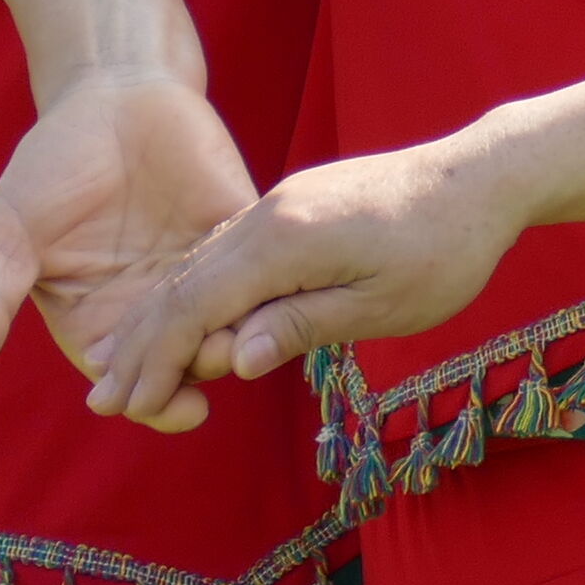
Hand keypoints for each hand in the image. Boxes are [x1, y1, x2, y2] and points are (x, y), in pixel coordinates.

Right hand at [0, 64, 253, 385]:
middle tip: (205, 372)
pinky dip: (269, 286)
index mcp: (100, 324)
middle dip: (199, 376)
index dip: (149, 404)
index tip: (156, 408)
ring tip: (234, 339)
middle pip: (188, 365)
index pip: (131, 384)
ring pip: (232, 325)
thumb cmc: (50, 167)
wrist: (111, 97)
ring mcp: (204, 273)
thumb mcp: (8, 234)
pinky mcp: (242, 234)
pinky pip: (263, 270)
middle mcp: (156, 310)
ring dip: (240, 337)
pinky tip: (268, 290)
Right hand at [76, 134, 524, 430]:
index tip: (124, 408)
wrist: (484, 176)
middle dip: (140, 348)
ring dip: (159, 321)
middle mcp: (268, 215)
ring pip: (201, 268)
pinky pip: (228, 252)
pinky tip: (182, 321)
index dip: (155, 361)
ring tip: (124, 369)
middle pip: (184, 288)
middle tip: (101, 403)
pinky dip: (196, 292)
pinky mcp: (295, 205)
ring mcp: (279, 205)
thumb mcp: (381, 304)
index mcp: (283, 241)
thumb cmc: (445, 250)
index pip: (195, 308)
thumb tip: (227, 361)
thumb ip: (301, 327)